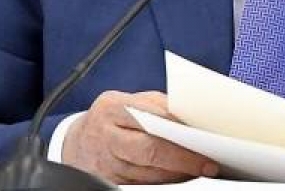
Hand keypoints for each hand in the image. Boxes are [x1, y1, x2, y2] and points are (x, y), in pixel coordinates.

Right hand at [61, 90, 217, 183]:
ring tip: (198, 171)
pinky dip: (161, 183)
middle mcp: (106, 134)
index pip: (152, 116)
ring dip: (175, 174)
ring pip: (146, 173)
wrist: (77, 142)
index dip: (179, 128)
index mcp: (112, 107)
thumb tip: (191, 118)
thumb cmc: (112, 118)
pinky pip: (140, 185)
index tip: (204, 137)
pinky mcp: (107, 181)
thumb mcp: (129, 101)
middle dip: (181, 157)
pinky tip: (177, 178)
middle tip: (207, 164)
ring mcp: (105, 161)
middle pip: (149, 149)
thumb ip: (157, 105)